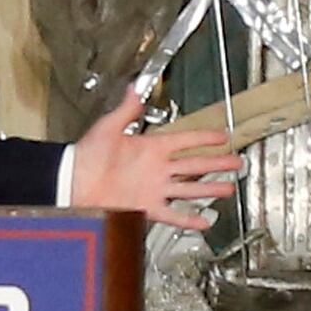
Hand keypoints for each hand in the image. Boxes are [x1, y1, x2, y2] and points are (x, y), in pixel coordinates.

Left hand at [68, 93, 244, 228]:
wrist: (72, 183)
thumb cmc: (86, 155)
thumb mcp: (107, 128)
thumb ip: (125, 111)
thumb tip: (134, 89)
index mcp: (150, 147)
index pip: (185, 140)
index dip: (204, 137)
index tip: (222, 135)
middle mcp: (156, 168)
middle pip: (195, 164)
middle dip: (217, 163)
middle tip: (237, 161)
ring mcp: (153, 188)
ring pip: (189, 189)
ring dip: (210, 189)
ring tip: (229, 188)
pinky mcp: (146, 207)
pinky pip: (172, 213)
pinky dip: (189, 218)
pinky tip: (205, 221)